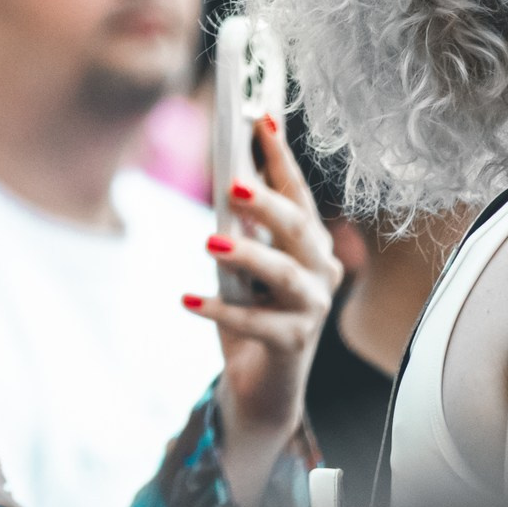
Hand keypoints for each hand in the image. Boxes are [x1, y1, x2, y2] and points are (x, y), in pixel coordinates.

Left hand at [183, 115, 343, 506]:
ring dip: (247, 253)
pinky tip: (186, 299)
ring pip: (285, 273)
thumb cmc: (251, 313)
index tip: (259, 119)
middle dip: (267, 202)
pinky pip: (258, 323)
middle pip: (298, 228)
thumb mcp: (241, 265)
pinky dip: (220, 310)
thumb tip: (224, 178)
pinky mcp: (294, 345)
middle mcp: (322, 272)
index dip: (280, 157)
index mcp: (311, 244)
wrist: (261, 387)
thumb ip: (239, 226)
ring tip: (208, 239)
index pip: (298, 193)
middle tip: (231, 183)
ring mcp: (312, 310)